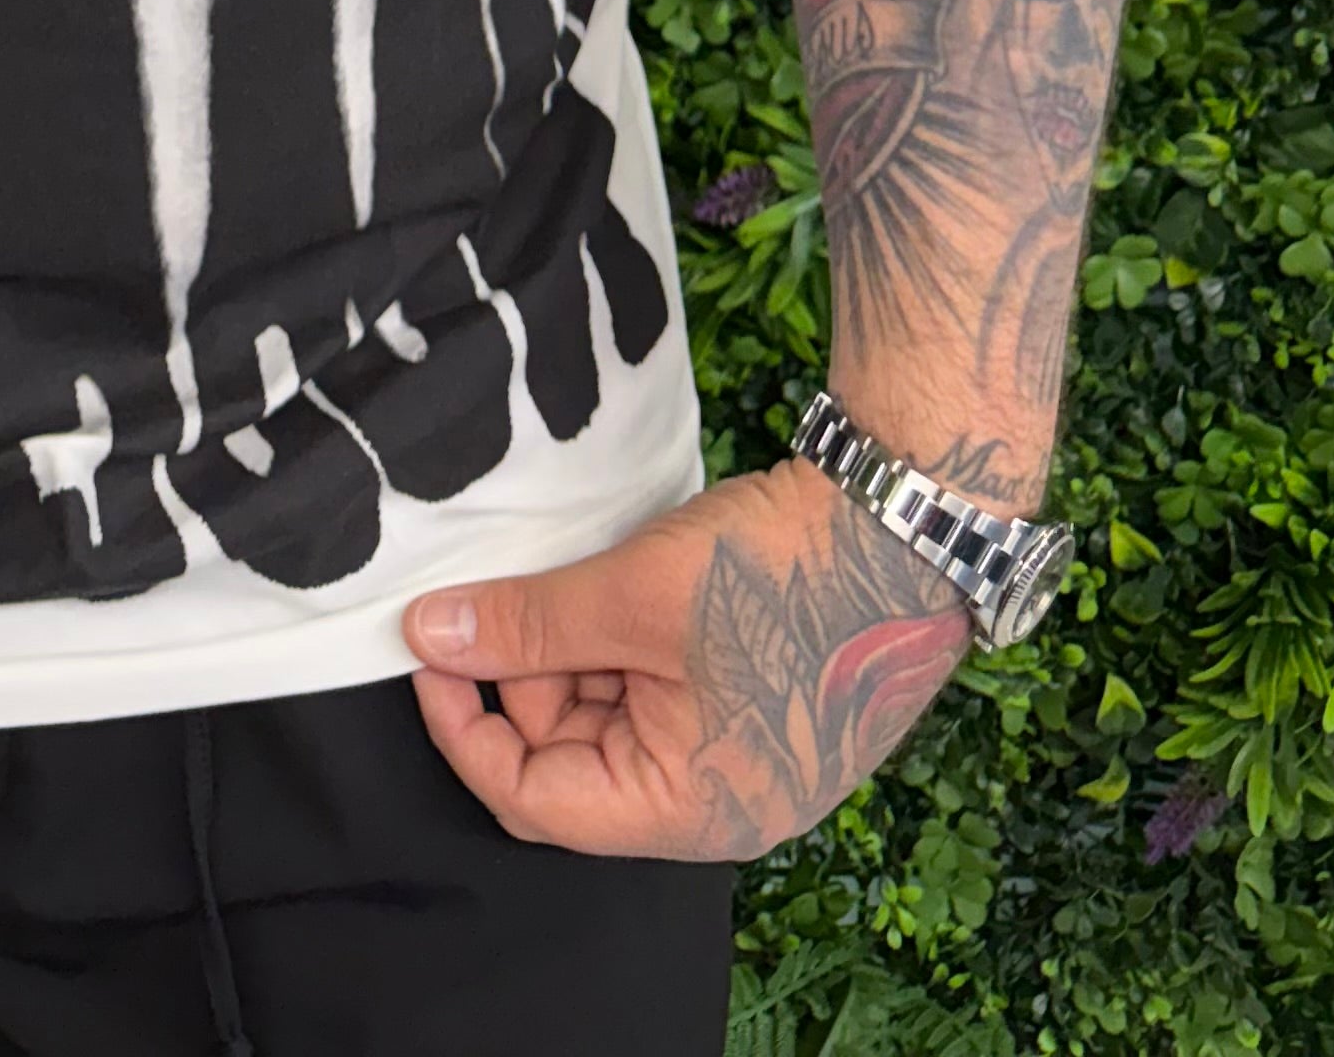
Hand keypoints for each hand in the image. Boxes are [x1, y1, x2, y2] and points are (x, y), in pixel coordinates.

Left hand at [404, 458, 968, 859]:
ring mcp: (743, 756)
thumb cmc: (778, 575)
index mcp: (685, 810)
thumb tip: (429, 634)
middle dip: (525, 674)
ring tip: (573, 573)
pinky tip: (614, 581)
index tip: (428, 649)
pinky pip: (657, 692)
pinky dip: (619, 641)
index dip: (464, 727)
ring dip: (573, 649)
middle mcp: (714, 804)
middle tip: (507, 587)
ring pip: (611, 717)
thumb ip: (526, 624)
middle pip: (570, 759)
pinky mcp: (760, 705)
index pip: (534, 801)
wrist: (905, 523)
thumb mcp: (631, 594)